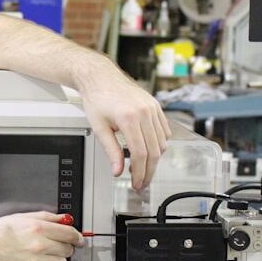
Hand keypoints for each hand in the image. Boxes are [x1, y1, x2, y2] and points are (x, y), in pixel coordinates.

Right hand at [0, 211, 83, 260]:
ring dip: (54, 259)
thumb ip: (45, 217)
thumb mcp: (19, 217)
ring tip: (40, 255)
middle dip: (64, 247)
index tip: (80, 240)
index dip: (78, 237)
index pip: (70, 234)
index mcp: (38, 228)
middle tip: (55, 246)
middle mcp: (40, 246)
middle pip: (68, 250)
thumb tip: (63, 219)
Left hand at [79, 67, 170, 190]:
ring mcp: (153, 108)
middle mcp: (145, 112)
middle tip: (141, 183)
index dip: (139, 172)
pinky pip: (164, 130)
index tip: (135, 183)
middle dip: (149, 171)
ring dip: (155, 159)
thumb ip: (110, 150)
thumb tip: (117, 171)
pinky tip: (150, 151)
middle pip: (154, 151)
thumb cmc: (97, 99)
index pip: (140, 154)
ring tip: (144, 169)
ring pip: (162, 143)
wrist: (100, 77)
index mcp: (129, 118)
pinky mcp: (156, 106)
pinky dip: (160, 144)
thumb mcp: (99, 127)